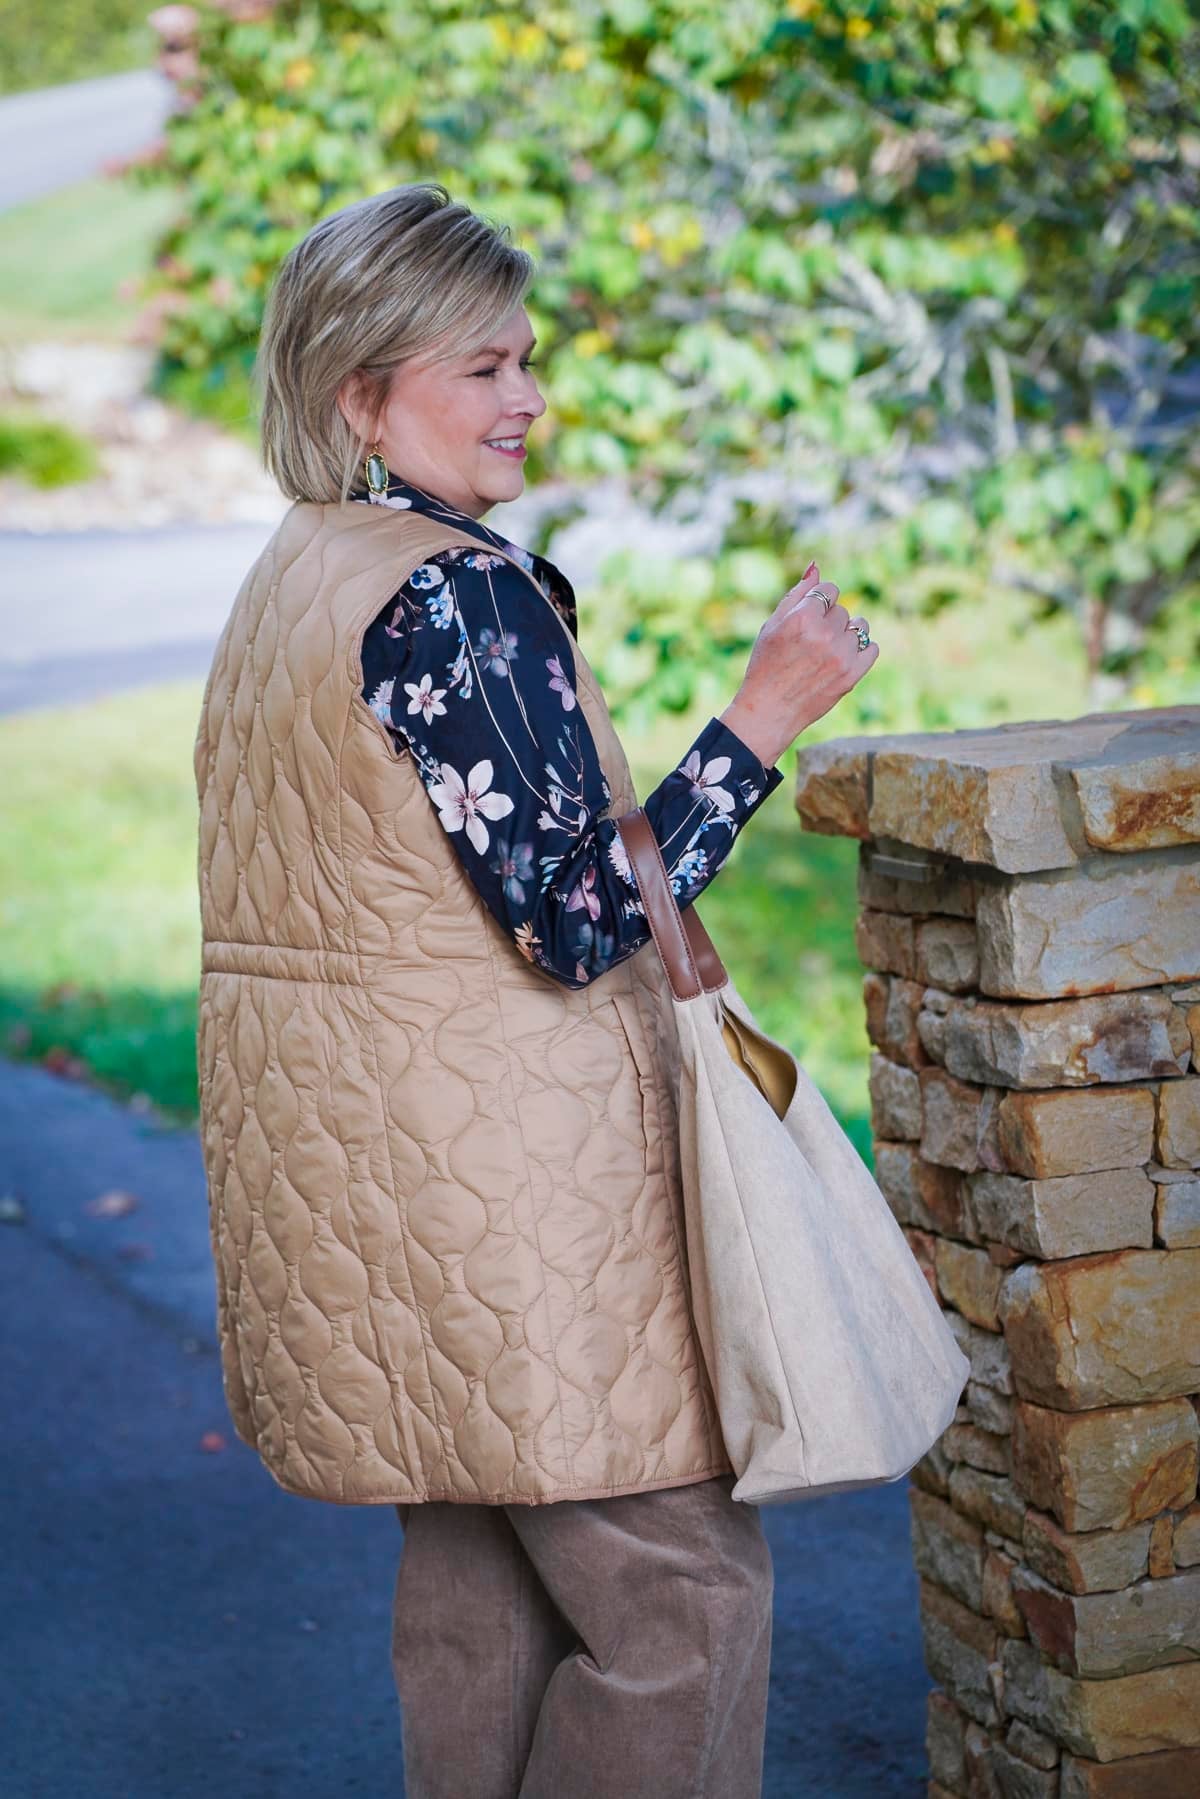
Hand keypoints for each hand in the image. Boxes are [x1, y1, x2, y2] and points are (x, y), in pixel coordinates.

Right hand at [718, 564, 879, 768]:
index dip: (819, 603)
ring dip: (847, 635)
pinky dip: (862, 651)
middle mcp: (823, 634)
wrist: (770, 711)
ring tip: (827, 651)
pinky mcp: (852, 675)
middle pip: (842, 610)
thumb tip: (816, 566)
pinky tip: (842, 659)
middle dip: (829, 622)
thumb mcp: (772, 625)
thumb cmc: (766, 665)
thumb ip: (795, 594)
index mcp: (802, 617)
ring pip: (860, 626)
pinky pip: (873, 648)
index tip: (808, 620)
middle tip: (810, 644)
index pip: (830, 589)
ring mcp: (841, 655)